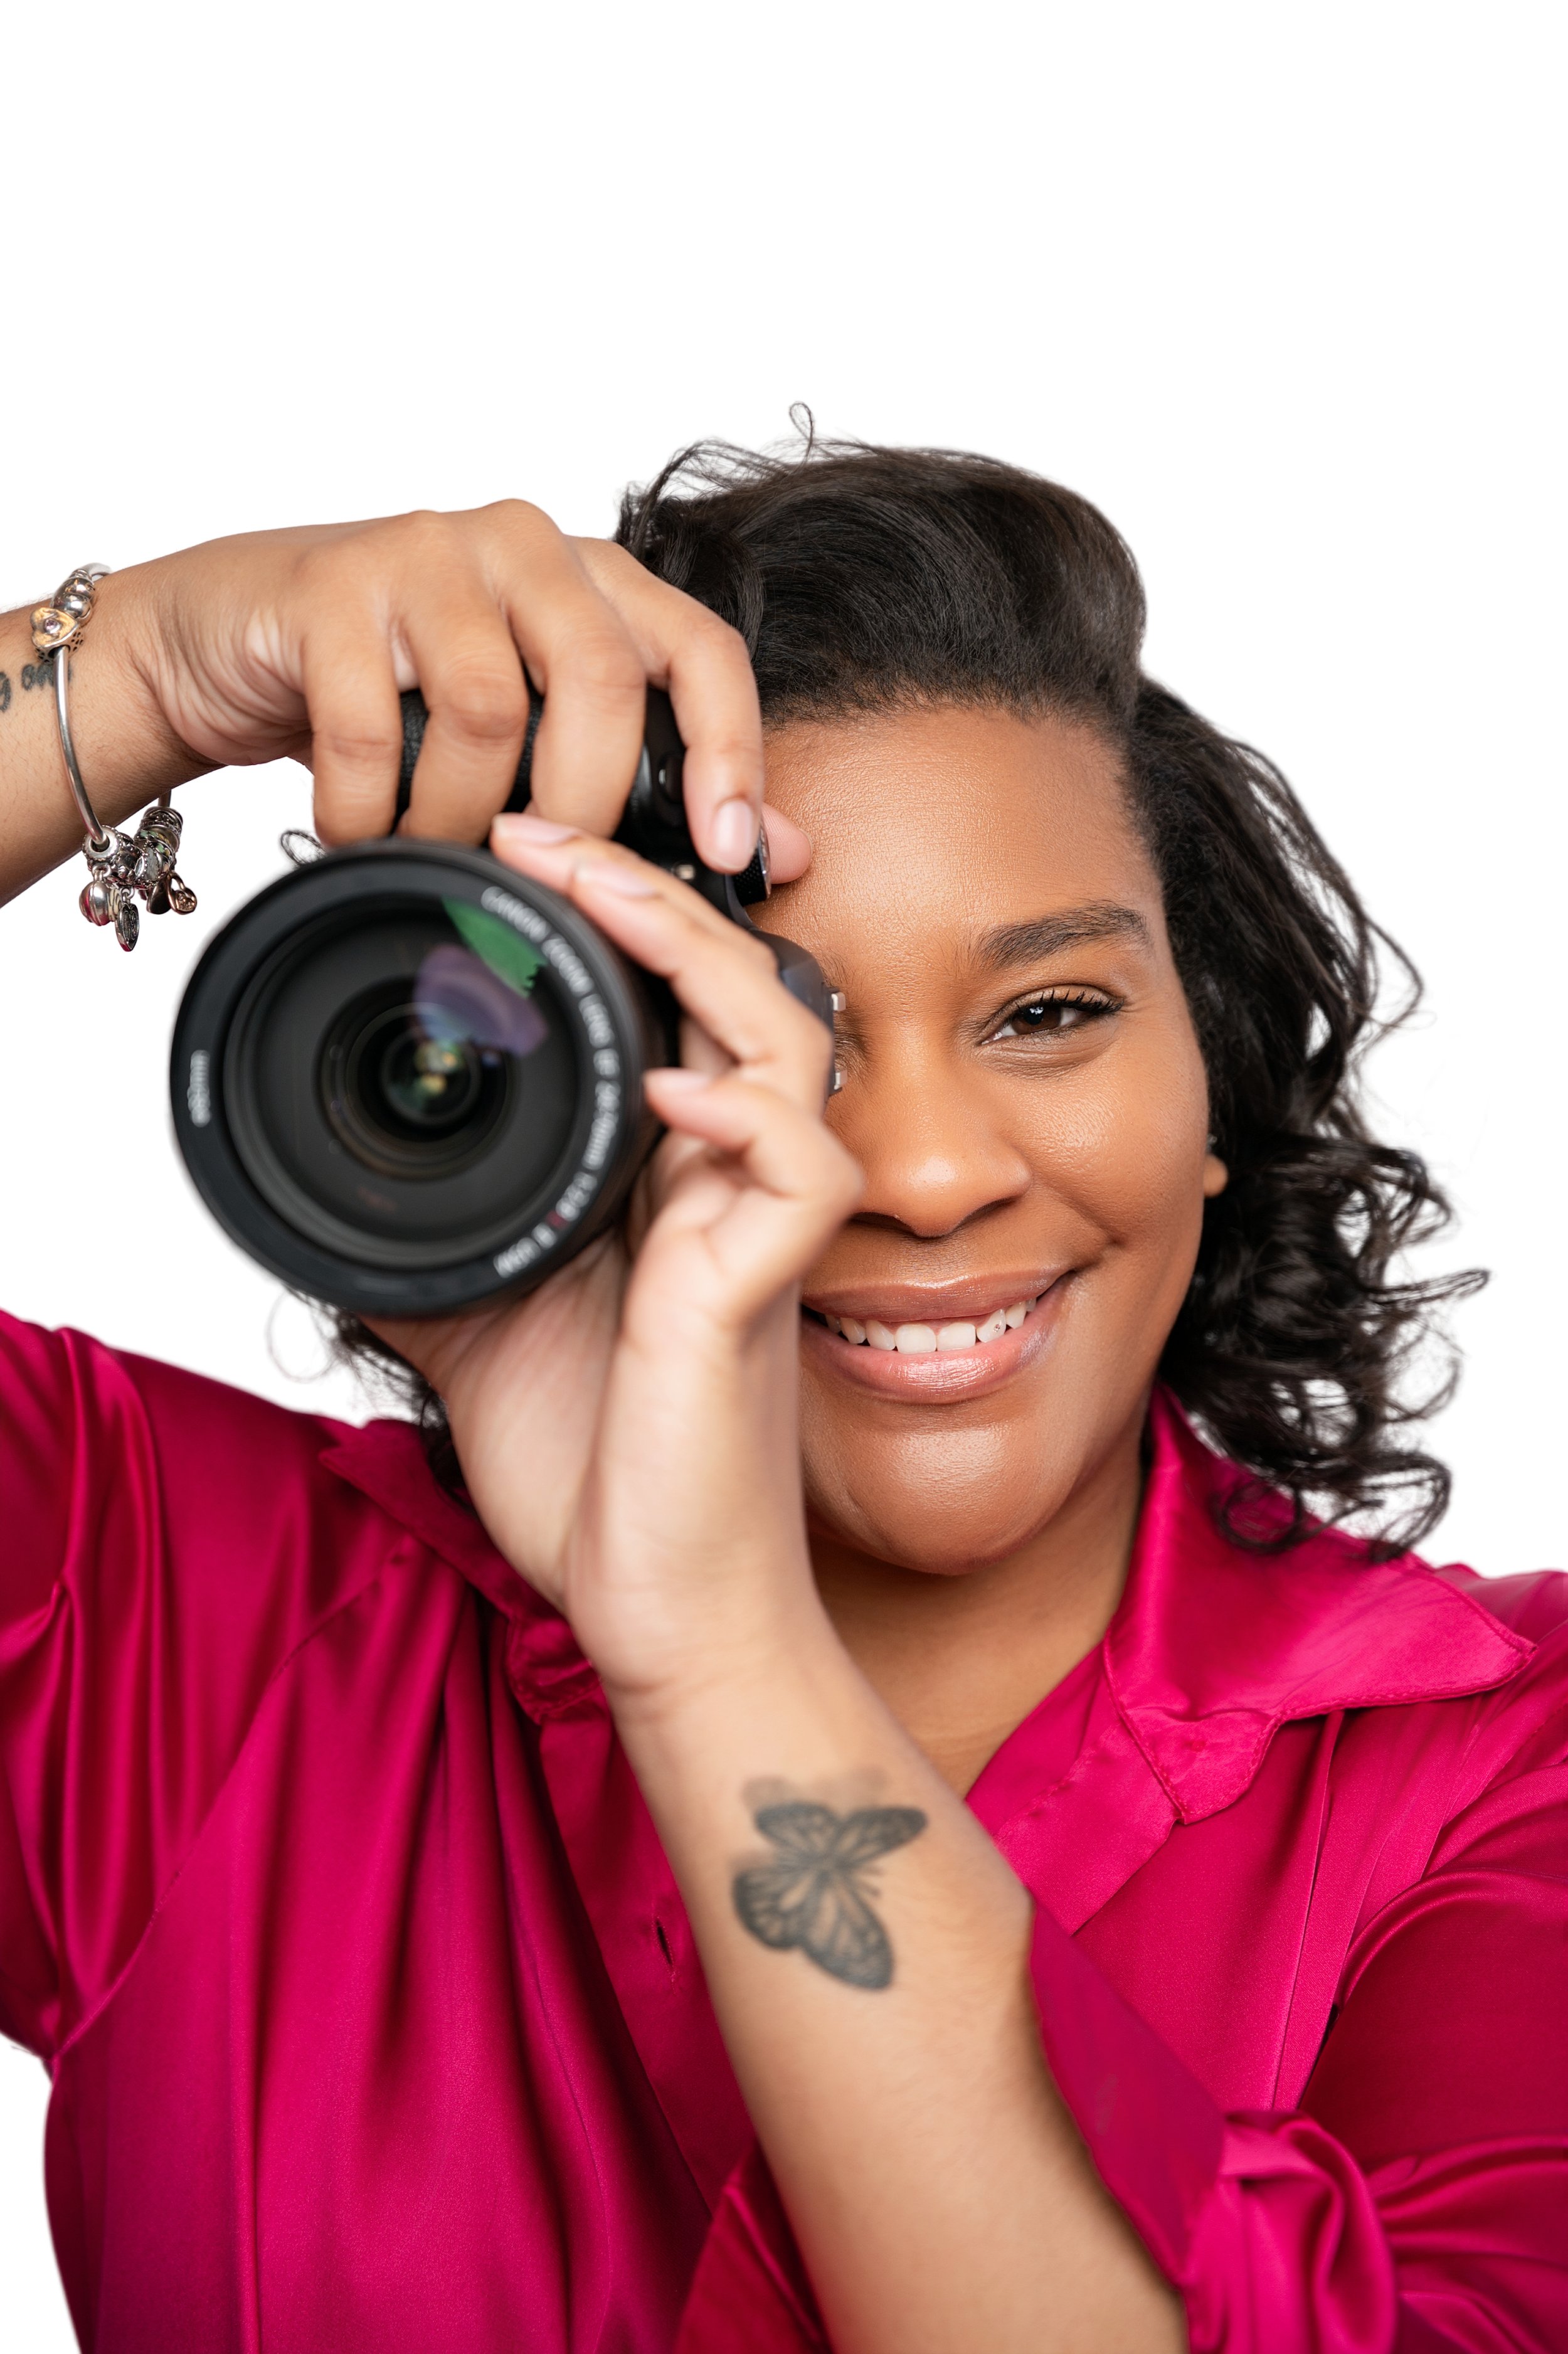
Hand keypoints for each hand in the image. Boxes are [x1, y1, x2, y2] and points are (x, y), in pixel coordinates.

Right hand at [1, 503, 810, 898]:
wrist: (232, 640)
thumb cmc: (397, 690)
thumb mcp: (530, 735)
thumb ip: (647, 784)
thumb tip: (778, 852)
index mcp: (592, 580)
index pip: (701, 651)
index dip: (730, 753)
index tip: (728, 853)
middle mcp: (523, 548)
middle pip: (600, 685)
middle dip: (580, 810)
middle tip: (541, 877)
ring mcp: (427, 554)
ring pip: (490, 713)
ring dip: (459, 818)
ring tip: (429, 852)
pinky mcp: (333, 587)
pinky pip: (371, 731)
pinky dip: (366, 811)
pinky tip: (357, 830)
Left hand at [370, 818, 861, 1705]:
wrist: (659, 1604)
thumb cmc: (600, 1476)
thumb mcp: (477, 1328)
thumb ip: (439, 1248)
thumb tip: (344, 1201)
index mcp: (670, 1180)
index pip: (676, 1008)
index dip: (620, 920)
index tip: (519, 862)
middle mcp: (724, 1186)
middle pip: (739, 985)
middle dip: (650, 893)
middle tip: (548, 833)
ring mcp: (754, 1231)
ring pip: (788, 1039)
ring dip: (701, 954)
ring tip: (609, 898)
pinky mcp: (765, 1290)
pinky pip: (800, 1165)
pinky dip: (742, 1112)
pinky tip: (674, 1090)